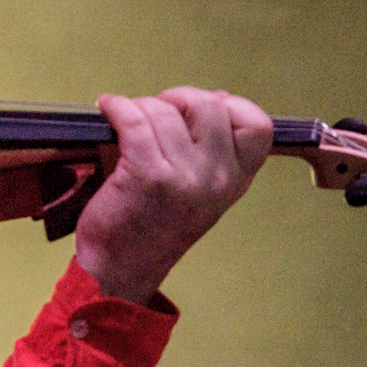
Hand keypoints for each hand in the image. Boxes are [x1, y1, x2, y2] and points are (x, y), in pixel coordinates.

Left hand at [74, 87, 271, 304]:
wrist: (119, 269)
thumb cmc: (151, 227)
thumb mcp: (201, 193)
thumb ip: (214, 150)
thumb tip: (220, 98)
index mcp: (235, 182)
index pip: (257, 125)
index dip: (230, 106)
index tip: (199, 111)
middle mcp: (216, 178)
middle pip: (208, 105)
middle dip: (177, 99)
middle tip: (156, 111)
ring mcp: (184, 177)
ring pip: (165, 110)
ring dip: (140, 106)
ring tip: (126, 119)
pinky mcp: (147, 174)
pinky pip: (135, 119)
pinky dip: (117, 107)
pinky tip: (109, 109)